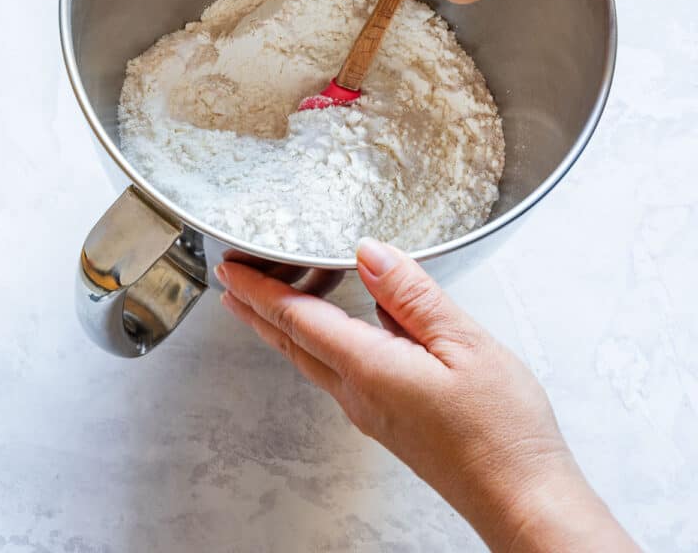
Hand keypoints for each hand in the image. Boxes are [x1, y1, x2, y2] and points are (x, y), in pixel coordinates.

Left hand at [217, 240, 636, 550]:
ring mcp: (372, 413)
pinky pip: (340, 372)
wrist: (522, 501)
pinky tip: (336, 331)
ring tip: (265, 303)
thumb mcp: (464, 344)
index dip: (261, 290)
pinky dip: (321, 342)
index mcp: (370, 370)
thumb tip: (368, 253)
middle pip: (295, 343)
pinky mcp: (389, 422)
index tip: (232, 268)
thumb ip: (412, 295)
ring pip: (313, 359)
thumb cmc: (503, 431)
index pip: (299, 320)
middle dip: (258, 309)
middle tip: (232, 280)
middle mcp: (359, 395)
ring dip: (286, 326)